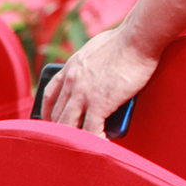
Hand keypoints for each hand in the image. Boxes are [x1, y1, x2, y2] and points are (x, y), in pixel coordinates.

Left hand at [44, 27, 158, 135]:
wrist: (138, 38)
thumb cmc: (126, 39)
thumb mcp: (96, 46)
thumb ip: (90, 59)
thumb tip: (97, 65)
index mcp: (70, 67)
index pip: (49, 94)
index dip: (48, 110)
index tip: (51, 119)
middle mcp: (72, 82)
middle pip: (57, 114)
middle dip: (60, 129)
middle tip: (69, 138)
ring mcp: (84, 94)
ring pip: (69, 126)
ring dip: (75, 138)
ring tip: (83, 147)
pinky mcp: (100, 103)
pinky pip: (91, 130)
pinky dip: (94, 141)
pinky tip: (100, 146)